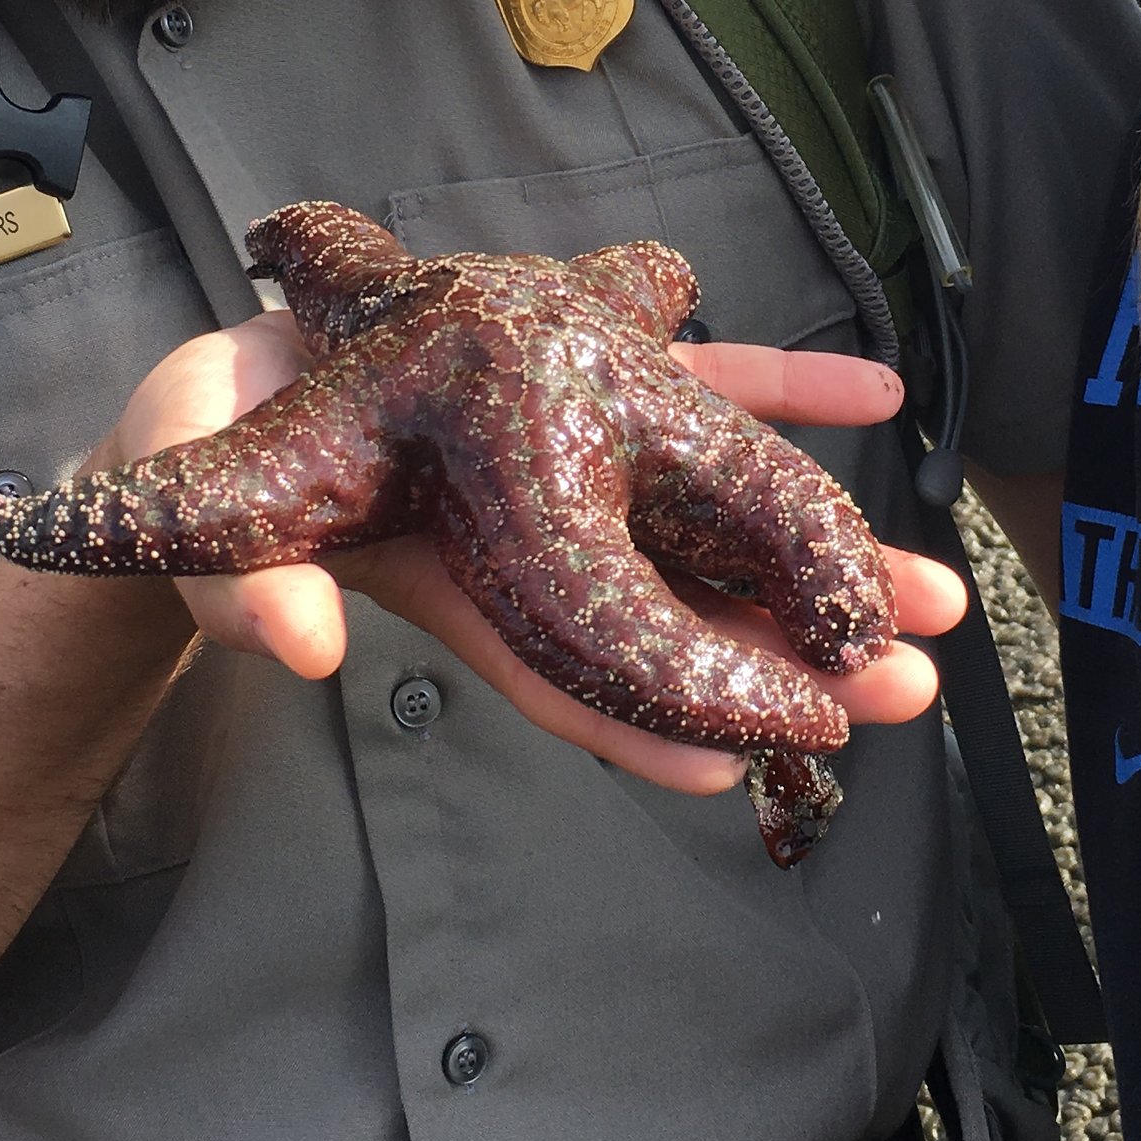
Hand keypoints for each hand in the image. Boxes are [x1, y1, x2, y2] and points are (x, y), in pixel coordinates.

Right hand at [91, 324, 963, 791]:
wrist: (232, 394)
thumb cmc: (202, 474)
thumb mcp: (203, 535)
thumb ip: (247, 594)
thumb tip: (304, 649)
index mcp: (455, 583)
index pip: (564, 670)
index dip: (641, 717)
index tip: (731, 759)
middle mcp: (539, 535)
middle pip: (677, 613)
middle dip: (786, 656)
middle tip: (900, 691)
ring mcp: (570, 460)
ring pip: (714, 514)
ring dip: (824, 554)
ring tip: (938, 599)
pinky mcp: (579, 381)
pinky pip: (701, 392)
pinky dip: (784, 395)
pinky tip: (878, 397)